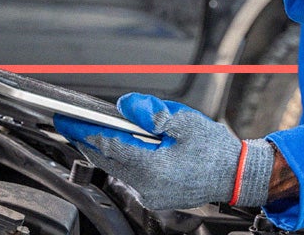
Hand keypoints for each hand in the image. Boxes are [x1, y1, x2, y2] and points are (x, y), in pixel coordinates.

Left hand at [53, 93, 273, 209]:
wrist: (237, 174)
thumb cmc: (216, 148)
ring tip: (88, 130)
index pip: (108, 146)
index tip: (65, 120)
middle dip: (86, 140)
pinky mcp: (155, 196)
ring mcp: (150, 195)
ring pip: (116, 168)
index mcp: (154, 168)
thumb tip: (124, 106)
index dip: (84, 131)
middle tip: (68, 123)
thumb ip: (151, 113)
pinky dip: (119, 159)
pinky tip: (116, 145)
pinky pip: (128, 175)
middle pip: (107, 159)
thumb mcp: (185, 121)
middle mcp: (148, 186)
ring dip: (103, 149)